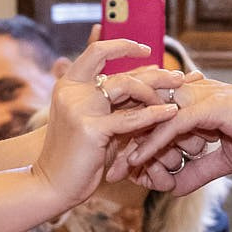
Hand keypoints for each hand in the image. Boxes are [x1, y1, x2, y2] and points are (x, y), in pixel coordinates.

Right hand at [31, 38, 180, 206]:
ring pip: (126, 86)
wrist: (52, 185)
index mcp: (69, 83)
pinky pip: (130, 118)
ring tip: (176, 98)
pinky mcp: (90, 128)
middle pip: (120, 71)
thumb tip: (147, 78)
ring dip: (154, 92)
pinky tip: (171, 113)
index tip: (147, 50)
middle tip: (179, 77)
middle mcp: (71, 90)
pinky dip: (154, 114)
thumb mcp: (95, 120)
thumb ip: (114, 100)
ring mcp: (79, 107)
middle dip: (154, 73)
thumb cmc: (78, 154)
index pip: (98, 50)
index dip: (124, 46)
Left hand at [115, 78, 231, 191]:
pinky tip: (139, 161)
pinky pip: (172, 126)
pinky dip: (153, 144)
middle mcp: (195, 95)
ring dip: (133, 144)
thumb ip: (199, 170)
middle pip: (148, 113)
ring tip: (116, 168)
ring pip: (155, 118)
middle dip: (125, 139)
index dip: (138, 140)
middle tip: (106, 166)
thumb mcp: (228, 160)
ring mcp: (201, 98)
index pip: (159, 117)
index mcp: (199, 103)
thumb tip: (175, 186)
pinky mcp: (209, 107)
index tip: (123, 165)